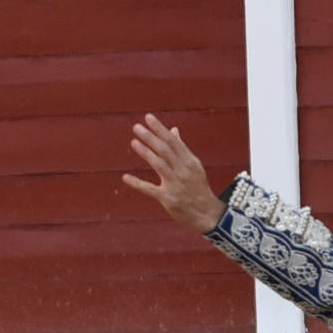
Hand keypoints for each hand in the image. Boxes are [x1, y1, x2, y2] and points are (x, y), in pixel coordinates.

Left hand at [123, 114, 224, 231]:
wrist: (207, 214)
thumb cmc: (198, 188)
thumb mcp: (194, 166)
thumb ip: (182, 148)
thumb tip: (173, 130)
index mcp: (190, 161)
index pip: (173, 141)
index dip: (160, 129)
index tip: (148, 118)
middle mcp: (183, 171)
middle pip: (165, 150)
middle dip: (151, 137)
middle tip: (137, 127)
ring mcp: (175, 185)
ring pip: (159, 164)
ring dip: (145, 152)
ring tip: (133, 142)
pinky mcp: (168, 199)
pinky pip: (150, 189)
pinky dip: (137, 183)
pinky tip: (125, 177)